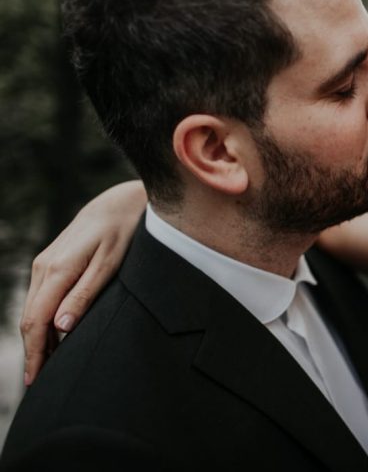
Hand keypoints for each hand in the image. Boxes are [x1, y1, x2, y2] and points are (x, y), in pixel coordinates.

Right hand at [20, 180, 146, 384]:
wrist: (117, 203)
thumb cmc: (121, 232)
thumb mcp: (110, 264)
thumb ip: (85, 295)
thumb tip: (62, 327)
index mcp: (57, 270)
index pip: (36, 321)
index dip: (34, 353)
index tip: (36, 379)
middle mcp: (44, 268)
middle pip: (30, 319)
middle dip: (33, 351)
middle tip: (39, 382)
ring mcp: (44, 264)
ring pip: (33, 309)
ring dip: (36, 338)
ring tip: (45, 366)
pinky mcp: (50, 263)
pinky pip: (40, 298)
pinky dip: (41, 321)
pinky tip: (52, 336)